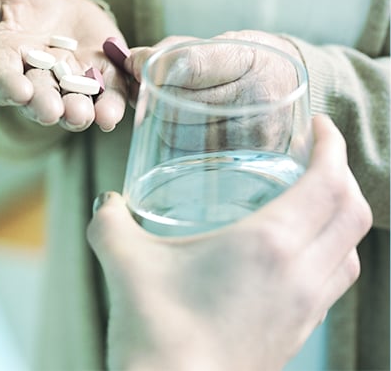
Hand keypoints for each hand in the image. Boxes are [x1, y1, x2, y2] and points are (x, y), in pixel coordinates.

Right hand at [0, 0, 127, 131]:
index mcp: (2, 59)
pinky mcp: (101, 82)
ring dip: (78, 112)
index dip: (6, 85)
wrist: (58, 13)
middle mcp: (34, 79)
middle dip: (44, 105)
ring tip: (84, 116)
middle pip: (37, 97)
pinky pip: (106, 98)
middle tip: (51, 112)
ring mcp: (69, 86)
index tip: (16, 90)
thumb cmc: (20, 0)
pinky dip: (111, 108)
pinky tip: (114, 114)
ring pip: (72, 104)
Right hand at [87, 115, 371, 370]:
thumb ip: (110, 220)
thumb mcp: (124, 260)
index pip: (330, 182)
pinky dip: (330, 254)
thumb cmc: (157, 333)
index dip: (333, 146)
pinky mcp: (296, 335)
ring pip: (351, 250)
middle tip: (314, 156)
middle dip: (342, 174)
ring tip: (308, 201)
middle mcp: (301, 273)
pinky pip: (333, 282)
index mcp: (270, 244)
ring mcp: (304, 309)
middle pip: (354, 212)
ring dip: (341, 217)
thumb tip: (107, 203)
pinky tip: (290, 256)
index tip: (319, 127)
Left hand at [124, 30, 303, 150]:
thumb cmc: (245, 63)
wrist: (291, 90)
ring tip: (170, 108)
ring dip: (162, 120)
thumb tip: (128, 62)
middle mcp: (258, 98)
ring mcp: (255, 134)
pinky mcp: (246, 161)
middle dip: (153, 95)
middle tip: (146, 88)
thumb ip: (171, 51)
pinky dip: (176, 141)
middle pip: (177, 102)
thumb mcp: (217, 44)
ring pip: (176, 132)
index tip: (134, 63)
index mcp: (250, 59)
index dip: (153, 65)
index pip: (189, 65)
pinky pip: (188, 154)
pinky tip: (186, 128)